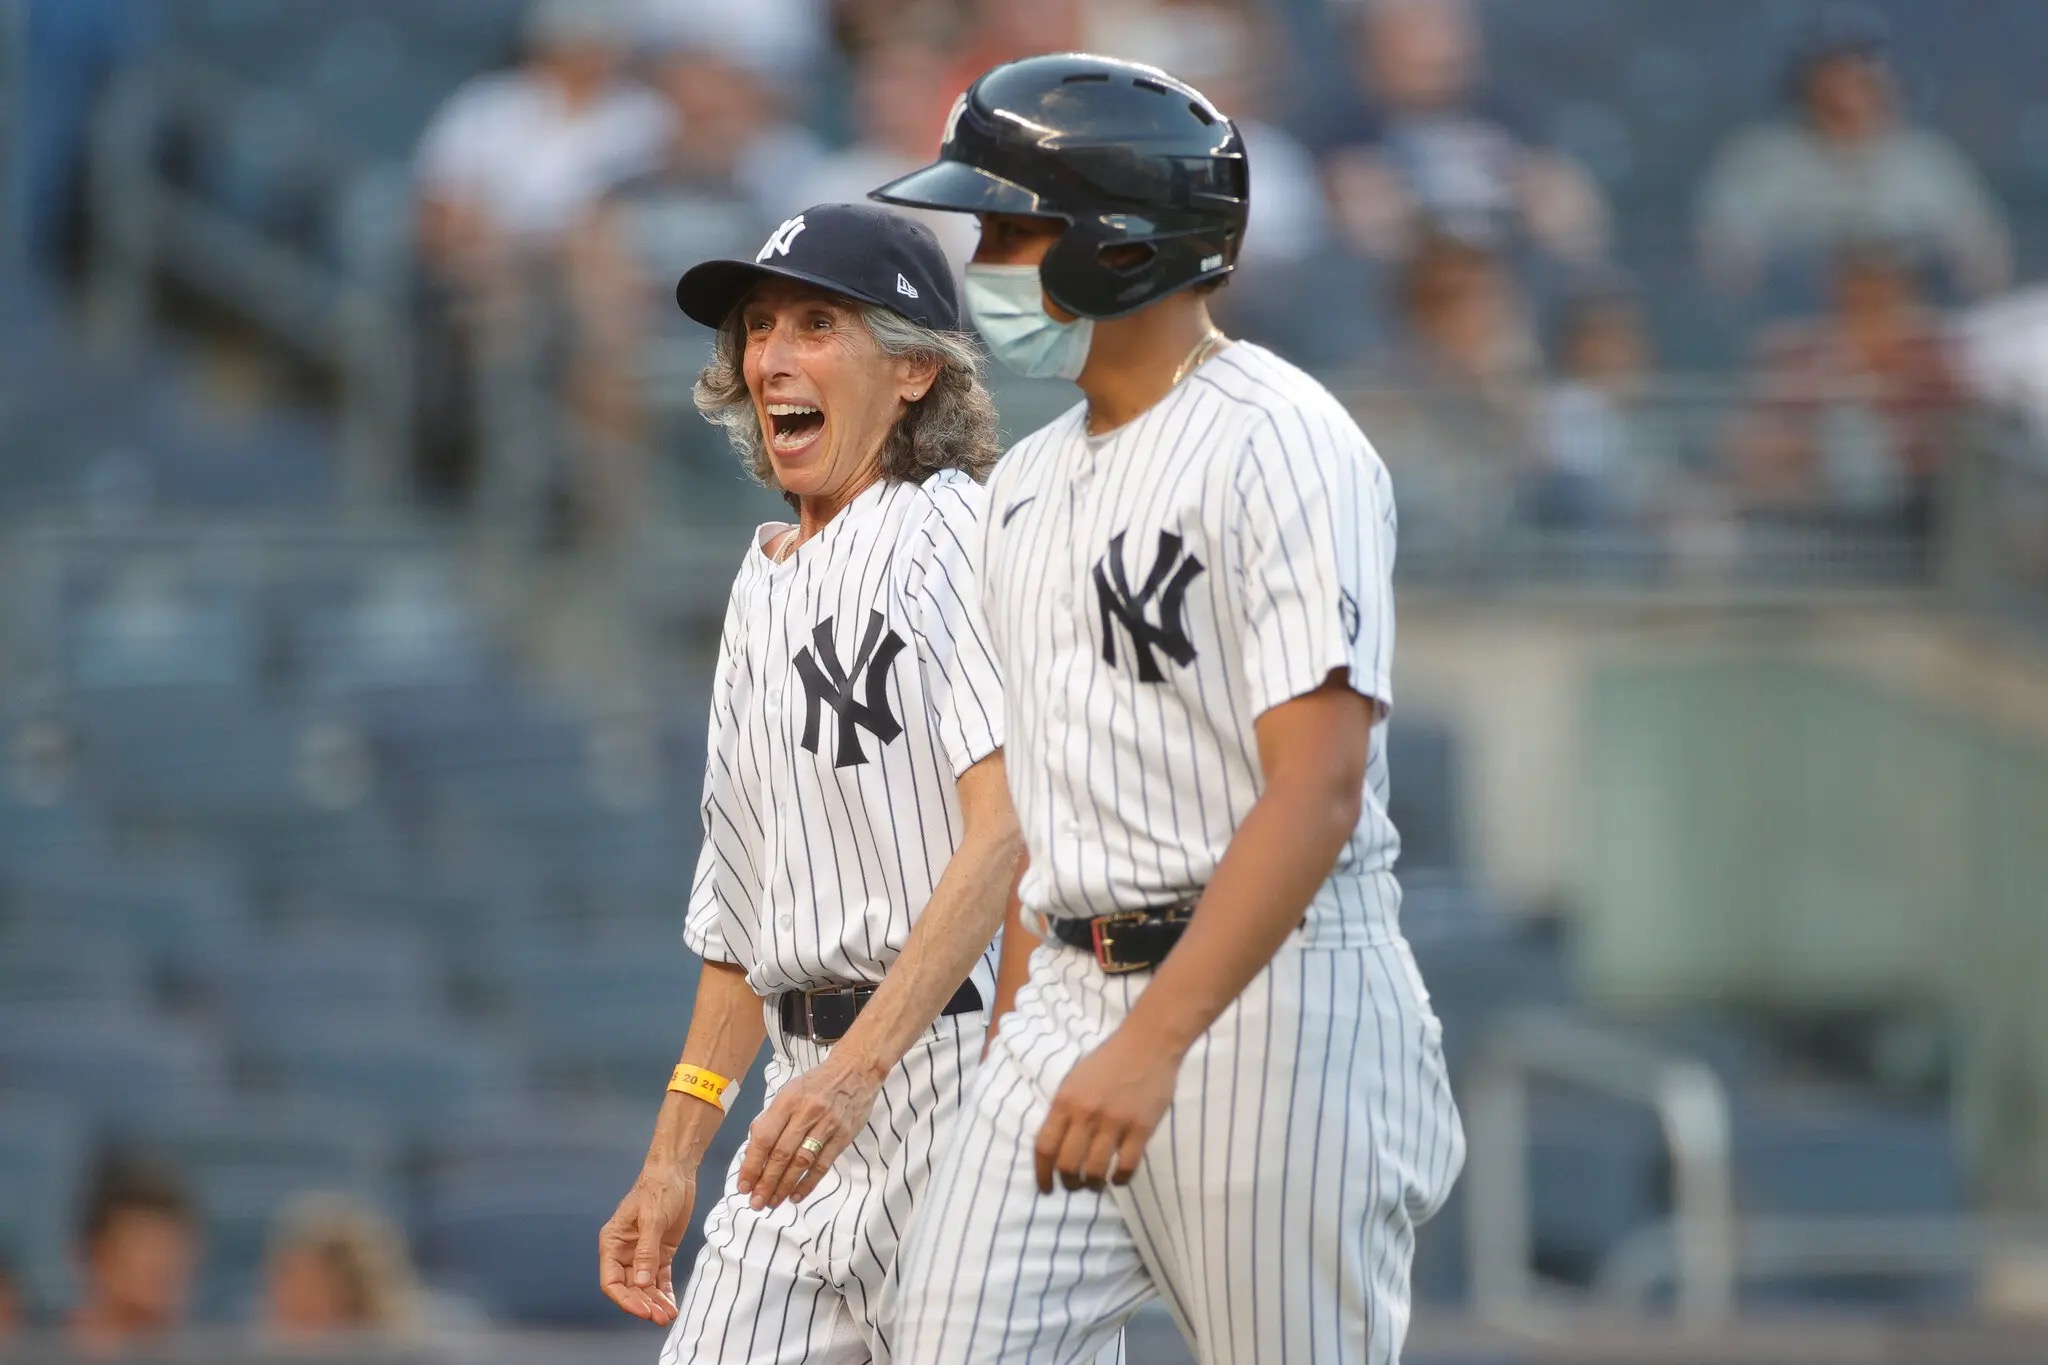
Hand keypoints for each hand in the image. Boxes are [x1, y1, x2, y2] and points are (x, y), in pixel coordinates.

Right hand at [599, 1160, 697, 1325]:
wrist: (676, 1171)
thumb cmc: (658, 1189)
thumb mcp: (652, 1219)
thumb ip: (646, 1251)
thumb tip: (642, 1283)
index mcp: (613, 1243)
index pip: (611, 1281)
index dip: (625, 1299)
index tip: (642, 1310)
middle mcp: (625, 1252)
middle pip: (630, 1288)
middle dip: (643, 1304)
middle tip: (660, 1318)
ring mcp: (643, 1253)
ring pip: (646, 1286)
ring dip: (656, 1302)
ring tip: (668, 1316)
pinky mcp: (661, 1252)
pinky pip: (660, 1277)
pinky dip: (665, 1291)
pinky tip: (671, 1304)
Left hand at [737, 1054, 882, 1210]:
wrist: (856, 1070)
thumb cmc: (816, 1083)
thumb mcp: (789, 1092)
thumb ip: (771, 1120)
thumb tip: (753, 1152)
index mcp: (787, 1100)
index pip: (765, 1137)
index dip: (752, 1164)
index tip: (744, 1185)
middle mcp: (806, 1112)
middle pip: (782, 1154)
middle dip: (766, 1182)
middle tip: (756, 1203)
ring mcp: (826, 1125)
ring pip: (801, 1162)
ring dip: (785, 1186)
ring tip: (773, 1202)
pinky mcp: (843, 1136)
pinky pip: (823, 1164)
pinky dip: (809, 1183)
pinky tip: (796, 1196)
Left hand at [1034, 1028, 1181, 1193]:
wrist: (1148, 1042)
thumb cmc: (1109, 1060)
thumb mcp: (1074, 1079)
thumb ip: (1064, 1111)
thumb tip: (1056, 1146)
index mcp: (1065, 1100)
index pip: (1044, 1147)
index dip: (1042, 1174)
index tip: (1047, 1187)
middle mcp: (1086, 1114)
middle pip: (1068, 1164)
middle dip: (1069, 1183)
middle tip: (1074, 1185)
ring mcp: (1115, 1122)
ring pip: (1095, 1170)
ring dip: (1093, 1184)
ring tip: (1095, 1183)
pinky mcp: (1141, 1128)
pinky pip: (1127, 1166)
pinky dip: (1120, 1179)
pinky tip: (1118, 1177)